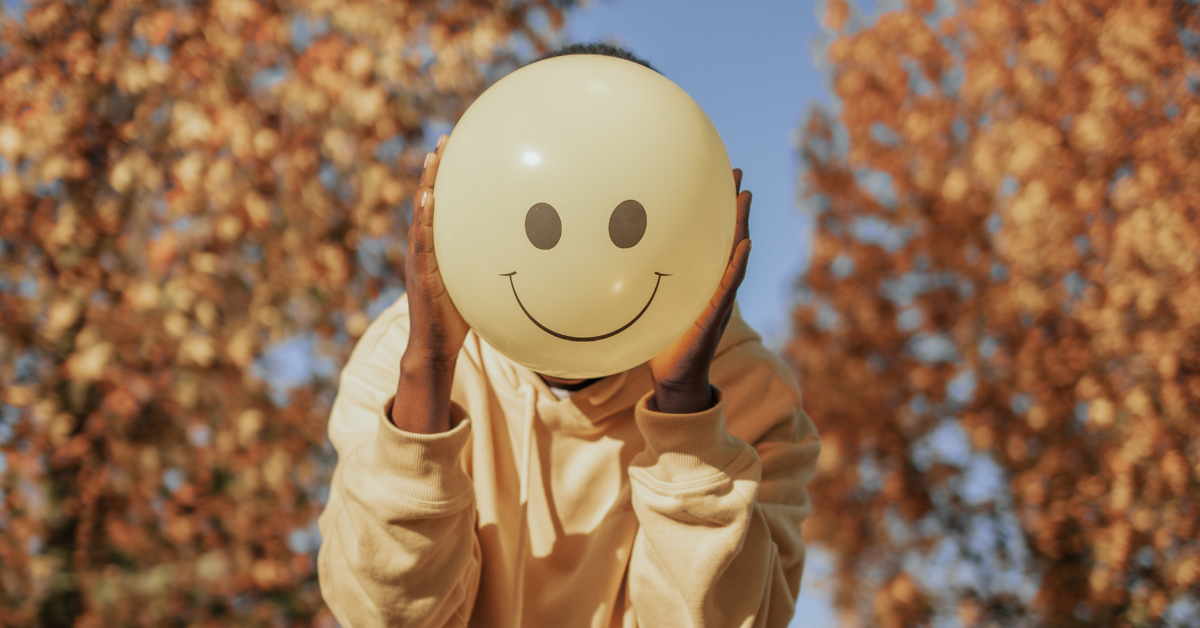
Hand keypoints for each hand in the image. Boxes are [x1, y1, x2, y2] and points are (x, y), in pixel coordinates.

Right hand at [393, 135, 469, 432]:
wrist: (436, 346)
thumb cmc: (459, 317)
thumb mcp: (479, 284)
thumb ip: (492, 265)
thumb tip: (528, 254)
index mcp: (438, 248)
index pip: (442, 206)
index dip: (445, 179)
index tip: (454, 151)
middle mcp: (425, 248)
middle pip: (429, 201)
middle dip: (435, 170)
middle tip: (444, 140)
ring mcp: (421, 259)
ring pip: (422, 215)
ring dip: (427, 185)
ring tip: (435, 158)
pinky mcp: (422, 273)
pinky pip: (423, 241)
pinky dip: (424, 218)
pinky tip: (429, 198)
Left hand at [647, 168, 751, 413]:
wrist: (673, 379)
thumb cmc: (659, 341)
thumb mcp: (646, 303)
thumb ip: (637, 280)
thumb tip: (604, 257)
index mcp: (697, 277)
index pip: (707, 235)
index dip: (711, 208)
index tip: (713, 175)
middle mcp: (711, 283)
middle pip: (726, 236)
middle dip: (732, 204)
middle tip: (736, 170)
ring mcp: (718, 298)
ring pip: (733, 255)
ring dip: (741, 225)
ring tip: (746, 196)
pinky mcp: (715, 316)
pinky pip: (728, 287)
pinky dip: (738, 266)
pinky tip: (746, 245)